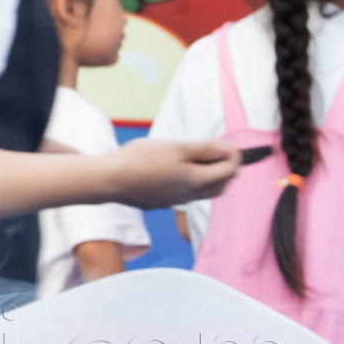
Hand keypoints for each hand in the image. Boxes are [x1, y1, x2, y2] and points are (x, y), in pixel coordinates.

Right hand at [103, 136, 241, 209]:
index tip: (228, 142)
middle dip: (226, 170)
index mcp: (196, 181)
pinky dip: (188, 183)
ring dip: (208, 178)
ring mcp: (172, 201)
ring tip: (200, 161)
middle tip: (222, 153)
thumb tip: (230, 150)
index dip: (234, 155)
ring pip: (201, 192)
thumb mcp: (178, 147)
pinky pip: (181, 194)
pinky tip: (174, 172)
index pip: (229, 171)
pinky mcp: (158, 202)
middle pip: (219, 186)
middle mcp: (188, 196)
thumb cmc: (142, 159)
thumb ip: (206, 149)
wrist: (109, 179)